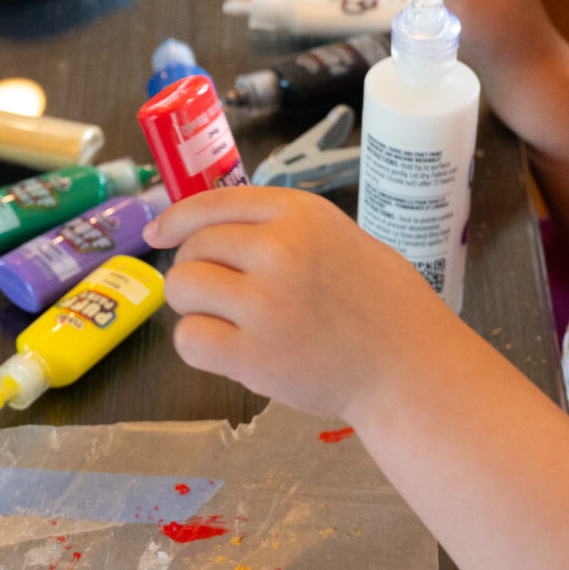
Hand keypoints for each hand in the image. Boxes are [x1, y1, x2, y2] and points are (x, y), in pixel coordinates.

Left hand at [144, 187, 459, 422]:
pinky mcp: (255, 356)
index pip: (212, 203)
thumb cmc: (379, 305)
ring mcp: (265, 304)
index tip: (158, 234)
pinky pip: (189, 338)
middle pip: (193, 249)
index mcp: (300, 213)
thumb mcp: (338, 237)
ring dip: (196, 307)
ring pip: (182, 289)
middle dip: (198, 272)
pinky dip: (200, 345)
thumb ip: (280, 229)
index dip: (176, 220)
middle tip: (229, 297)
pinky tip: (230, 350)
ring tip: (234, 322)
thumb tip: (206, 228)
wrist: (411, 366)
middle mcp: (280, 250)